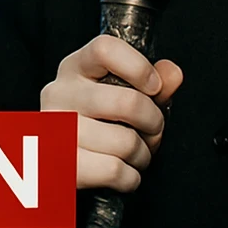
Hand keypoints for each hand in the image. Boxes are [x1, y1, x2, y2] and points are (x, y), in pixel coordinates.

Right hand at [40, 35, 183, 192]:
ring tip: (135, 153)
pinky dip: (130, 177)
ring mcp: (56, 130)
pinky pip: (114, 171)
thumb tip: (172, 74)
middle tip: (152, 130)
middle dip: (154, 122)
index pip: (105, 49)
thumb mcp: (123, 93)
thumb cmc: (97, 123)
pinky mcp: (62, 165)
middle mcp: (59, 94)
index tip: (155, 87)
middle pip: (128, 102)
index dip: (139, 67)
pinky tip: (123, 172)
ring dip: (142, 154)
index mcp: (75, 68)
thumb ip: (152, 81)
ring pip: (125, 142)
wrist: (61, 164)